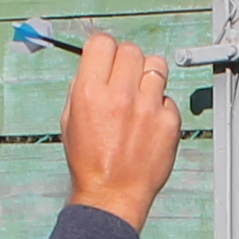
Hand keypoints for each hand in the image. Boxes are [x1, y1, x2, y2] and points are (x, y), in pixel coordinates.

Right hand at [58, 28, 182, 228]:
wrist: (111, 195)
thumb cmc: (88, 162)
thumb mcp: (70, 120)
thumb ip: (81, 88)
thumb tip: (96, 64)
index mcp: (89, 92)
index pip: (102, 42)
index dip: (104, 48)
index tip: (107, 56)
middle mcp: (119, 95)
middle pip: (131, 50)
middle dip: (126, 61)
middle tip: (125, 78)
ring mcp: (147, 108)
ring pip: (156, 65)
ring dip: (148, 76)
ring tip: (141, 95)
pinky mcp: (168, 122)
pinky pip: (168, 97)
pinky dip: (160, 106)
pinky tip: (149, 122)